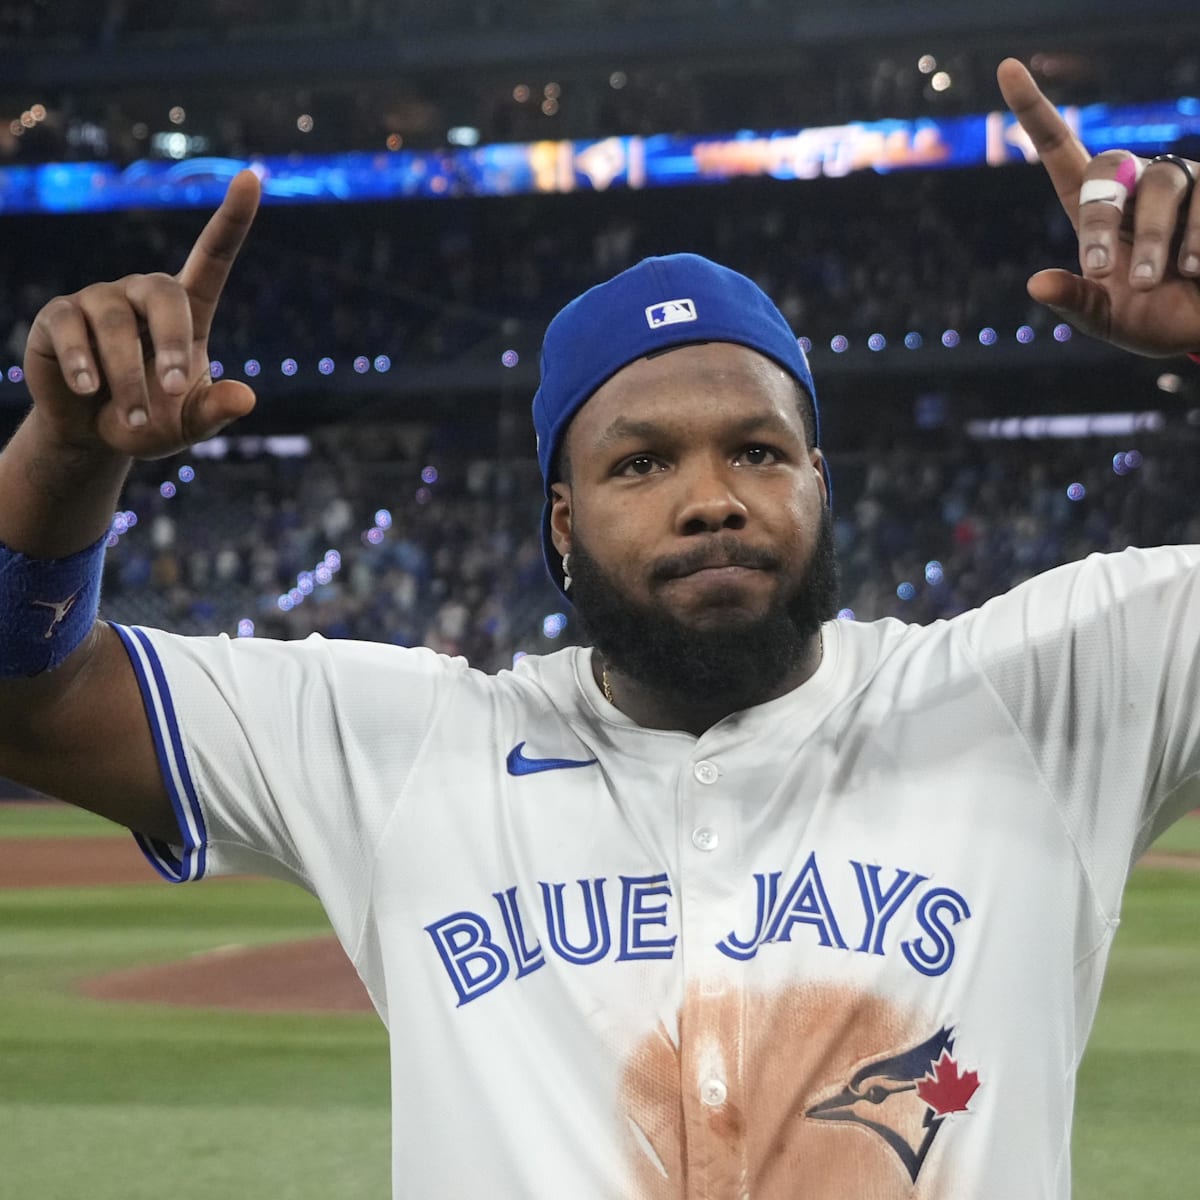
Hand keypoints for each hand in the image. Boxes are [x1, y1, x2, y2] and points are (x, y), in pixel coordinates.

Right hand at [23, 169, 261, 458]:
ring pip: (117, 325)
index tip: (253, 177)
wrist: (95, 435)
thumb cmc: (154, 420)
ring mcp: (100, 301)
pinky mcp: (59, 316)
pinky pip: (72, 329)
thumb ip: (217, 410)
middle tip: (174, 390)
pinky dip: (84, 363)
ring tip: (134, 419)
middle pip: (164, 294)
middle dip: (171, 344)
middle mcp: (144, 294)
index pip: (213, 256)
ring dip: (127, 376)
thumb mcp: (190, 423)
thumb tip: (247, 398)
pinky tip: (89, 389)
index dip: (233, 219)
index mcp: (188, 310)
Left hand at [998, 58, 1199, 356]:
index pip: (1060, 150)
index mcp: (1094, 211)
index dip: (1034, 111)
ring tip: (1157, 283)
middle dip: (1102, 221)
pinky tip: (1196, 270)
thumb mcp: (1105, 319)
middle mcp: (1135, 185)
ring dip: (1154, 241)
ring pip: (1160, 186)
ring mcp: (1182, 182)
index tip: (1007, 68)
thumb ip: (1074, 301)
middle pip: (1108, 171)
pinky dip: (1196, 242)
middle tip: (1101, 270)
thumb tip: (1035, 283)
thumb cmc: (1150, 320)